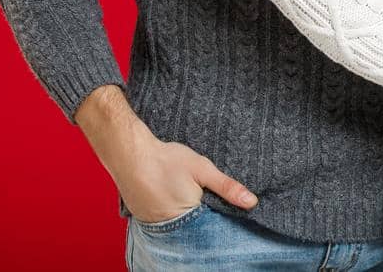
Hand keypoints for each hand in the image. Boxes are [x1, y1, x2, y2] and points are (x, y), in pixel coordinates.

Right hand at [76, 85, 257, 222]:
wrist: (130, 154)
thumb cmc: (167, 161)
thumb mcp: (202, 169)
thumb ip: (227, 187)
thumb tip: (251, 202)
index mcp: (187, 220)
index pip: (210, 228)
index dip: (217, 218)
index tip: (222, 208)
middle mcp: (169, 229)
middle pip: (193, 228)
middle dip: (201, 217)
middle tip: (199, 196)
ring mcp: (153, 225)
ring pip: (177, 225)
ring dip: (184, 216)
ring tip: (183, 195)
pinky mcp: (143, 219)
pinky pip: (162, 221)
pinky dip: (169, 213)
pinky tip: (170, 198)